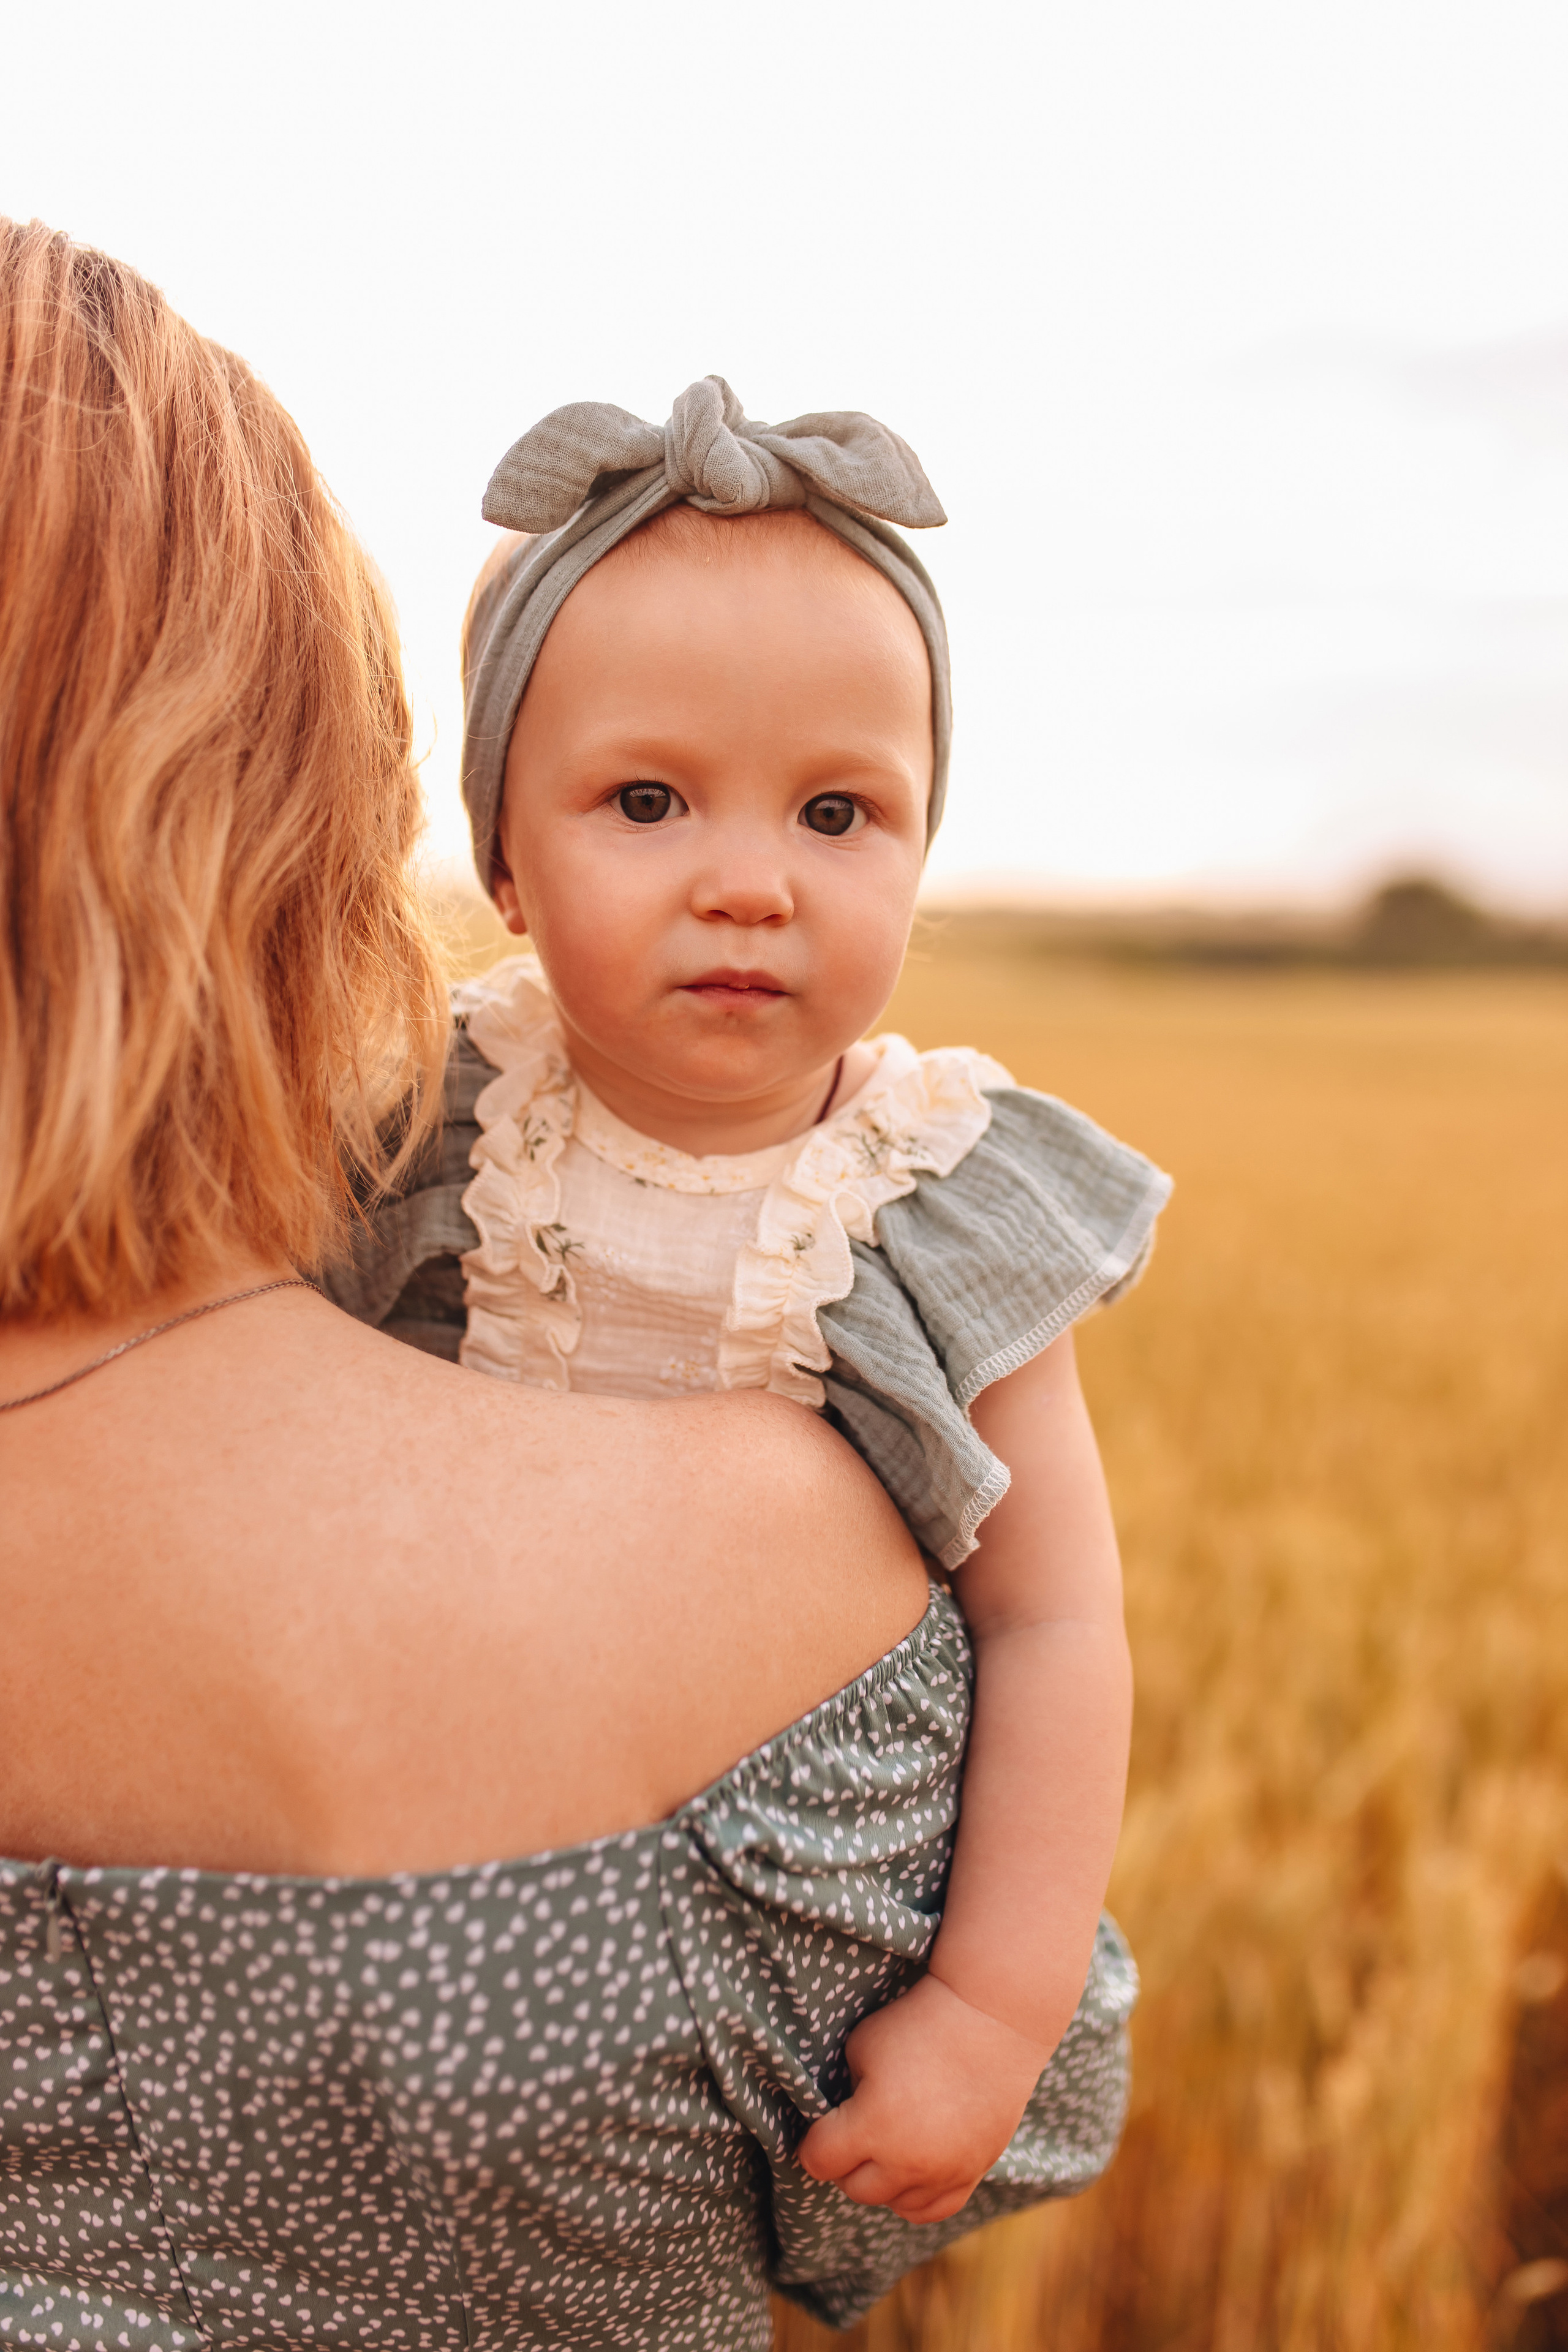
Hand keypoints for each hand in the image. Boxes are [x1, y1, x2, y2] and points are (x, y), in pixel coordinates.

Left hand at [796, 1971, 1051, 2224]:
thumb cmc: (919, 2024)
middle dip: (845, 2165)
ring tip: (883, 2149)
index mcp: (872, 2127)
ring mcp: (944, 2172)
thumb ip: (847, 2093)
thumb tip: (844, 2118)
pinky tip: (909, 2174)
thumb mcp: (862, 2048)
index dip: (812, 2145)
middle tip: (850, 2137)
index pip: (819, 2160)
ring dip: (881, 2181)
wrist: (990, 2021)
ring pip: (893, 2203)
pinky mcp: (973, 2172)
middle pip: (855, 2188)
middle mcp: (907, 2161)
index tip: (818, 2132)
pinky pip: (933, 2209)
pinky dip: (914, 2197)